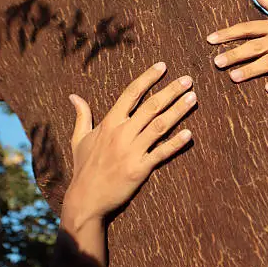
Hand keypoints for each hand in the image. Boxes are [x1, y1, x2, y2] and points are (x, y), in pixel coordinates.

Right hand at [63, 62, 194, 227]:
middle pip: (151, 106)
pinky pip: (161, 153)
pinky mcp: (139, 169)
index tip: (162, 66)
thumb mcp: (79, 139)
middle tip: (188, 80)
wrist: (85, 200)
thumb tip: (74, 96)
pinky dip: (176, 143)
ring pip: (160, 125)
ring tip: (193, 98)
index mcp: (109, 123)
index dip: (148, 78)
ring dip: (179, 110)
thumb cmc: (84, 168)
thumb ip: (82, 116)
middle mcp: (122, 133)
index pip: (131, 93)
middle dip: (171, 90)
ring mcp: (132, 151)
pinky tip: (189, 133)